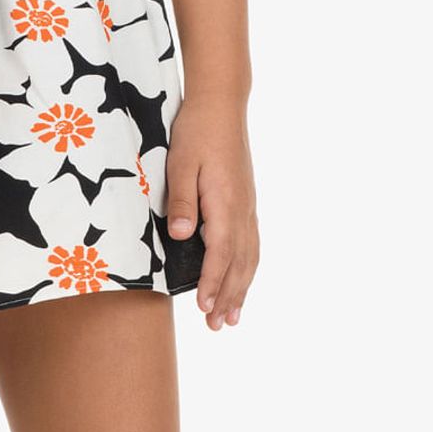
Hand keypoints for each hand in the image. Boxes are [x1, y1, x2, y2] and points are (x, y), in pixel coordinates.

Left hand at [163, 105, 259, 333]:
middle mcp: (241, 210)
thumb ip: (181, 201)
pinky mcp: (246, 201)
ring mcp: (247, 206)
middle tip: (217, 326)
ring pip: (249, 257)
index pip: (220, 253)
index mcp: (224, 203)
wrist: (221, 105)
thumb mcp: (181, 163)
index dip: (211, 282)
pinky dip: (248, 268)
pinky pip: (252, 243)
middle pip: (238, 263)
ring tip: (233, 316)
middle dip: (228, 296)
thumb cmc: (196, 132)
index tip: (203, 307)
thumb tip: (182, 238)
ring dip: (241, 288)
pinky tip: (243, 278)